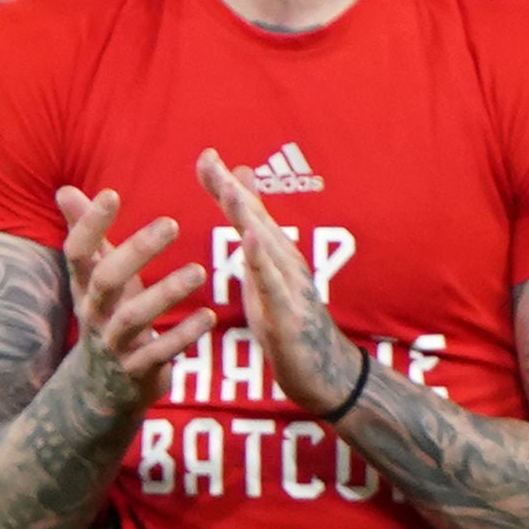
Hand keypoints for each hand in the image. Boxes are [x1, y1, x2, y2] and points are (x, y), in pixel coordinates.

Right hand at [55, 186, 214, 415]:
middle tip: (171, 223)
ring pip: (133, 318)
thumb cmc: (107, 316)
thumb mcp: (93, 278)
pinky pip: (160, 352)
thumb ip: (86, 234)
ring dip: (166, 294)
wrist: (103, 388)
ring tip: (199, 272)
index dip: (89, 224)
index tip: (110, 194)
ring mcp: (114, 344)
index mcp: (84, 287)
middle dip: (136, 251)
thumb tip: (66, 190)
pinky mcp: (137, 370)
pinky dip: (183, 335)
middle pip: (106, 280)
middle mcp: (93, 313)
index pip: (77, 252)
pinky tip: (208, 316)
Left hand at [196, 149, 359, 410]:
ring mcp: (289, 287)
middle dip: (231, 189)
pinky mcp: (287, 314)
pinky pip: (273, 284)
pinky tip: (249, 240)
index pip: (247, 212)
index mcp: (274, 254)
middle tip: (209, 159)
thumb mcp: (265, 275)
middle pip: (255, 219)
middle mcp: (284, 262)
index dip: (226, 184)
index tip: (204, 155)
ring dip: (247, 215)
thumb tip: (243, 196)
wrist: (324, 372)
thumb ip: (254, 237)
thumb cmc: (289, 319)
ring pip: (265, 246)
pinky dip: (261, 261)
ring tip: (228, 189)